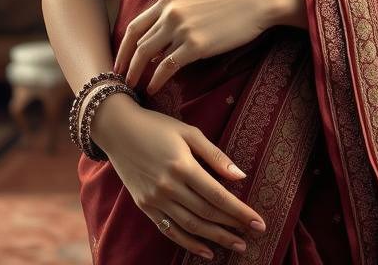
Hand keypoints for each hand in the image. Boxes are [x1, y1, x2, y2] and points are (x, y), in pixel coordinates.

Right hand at [98, 99, 266, 257]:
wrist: (118, 130)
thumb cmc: (157, 127)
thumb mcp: (188, 132)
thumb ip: (215, 155)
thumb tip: (240, 176)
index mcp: (182, 166)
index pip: (217, 195)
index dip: (239, 211)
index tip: (258, 222)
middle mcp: (169, 186)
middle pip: (207, 213)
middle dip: (233, 226)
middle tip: (254, 235)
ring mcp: (155, 199)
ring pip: (191, 226)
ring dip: (216, 238)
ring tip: (237, 245)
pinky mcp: (145, 207)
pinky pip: (170, 230)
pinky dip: (189, 243)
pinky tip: (206, 250)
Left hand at [113, 0, 272, 96]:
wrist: (254, 2)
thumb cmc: (228, 4)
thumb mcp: (194, 1)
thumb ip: (174, 15)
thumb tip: (158, 40)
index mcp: (169, 0)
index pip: (135, 25)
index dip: (123, 47)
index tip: (118, 62)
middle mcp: (170, 12)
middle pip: (137, 41)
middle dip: (126, 63)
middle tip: (119, 80)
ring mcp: (182, 27)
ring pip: (148, 54)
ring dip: (137, 73)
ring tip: (132, 87)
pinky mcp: (196, 44)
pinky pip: (167, 66)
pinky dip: (156, 80)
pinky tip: (153, 88)